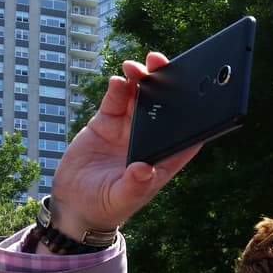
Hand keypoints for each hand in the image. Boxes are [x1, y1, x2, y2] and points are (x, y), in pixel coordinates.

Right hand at [49, 54, 200, 241]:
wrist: (74, 204)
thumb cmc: (105, 206)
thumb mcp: (121, 198)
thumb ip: (134, 184)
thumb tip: (145, 169)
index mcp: (161, 161)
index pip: (185, 137)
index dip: (195, 117)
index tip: (198, 96)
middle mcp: (148, 142)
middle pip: (165, 109)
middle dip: (167, 86)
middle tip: (162, 65)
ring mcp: (127, 130)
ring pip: (140, 99)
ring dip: (141, 81)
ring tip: (137, 68)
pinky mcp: (106, 124)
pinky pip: (115, 101)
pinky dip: (117, 89)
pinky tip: (118, 79)